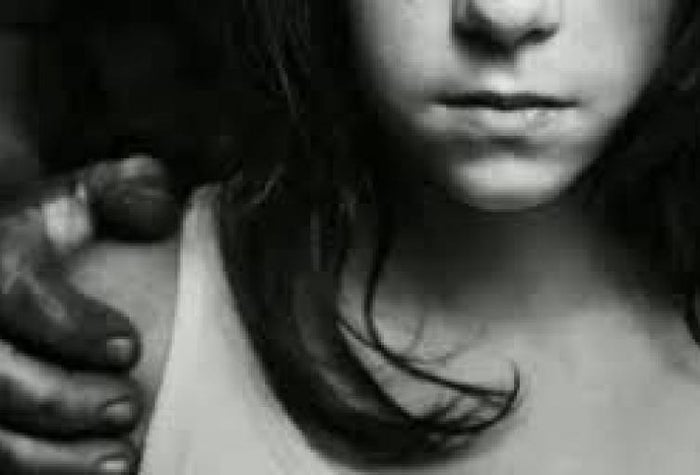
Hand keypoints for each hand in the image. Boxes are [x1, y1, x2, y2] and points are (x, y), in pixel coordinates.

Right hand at [0, 155, 179, 473]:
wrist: (4, 257)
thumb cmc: (49, 230)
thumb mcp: (80, 196)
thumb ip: (122, 191)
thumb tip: (162, 211)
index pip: (17, 296)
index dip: (70, 326)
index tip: (130, 346)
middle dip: (63, 402)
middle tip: (129, 408)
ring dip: (54, 460)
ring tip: (124, 459)